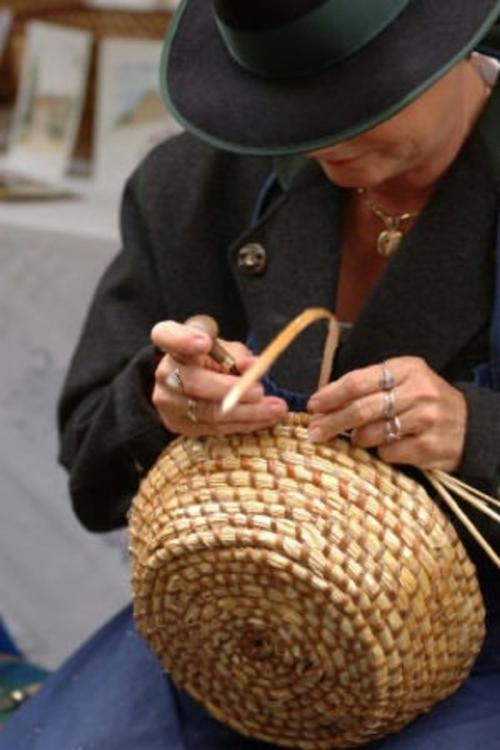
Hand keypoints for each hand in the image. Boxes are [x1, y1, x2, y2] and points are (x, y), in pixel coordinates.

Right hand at [151, 320, 287, 435]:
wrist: (194, 382)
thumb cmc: (213, 359)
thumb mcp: (226, 349)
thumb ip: (238, 355)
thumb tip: (252, 367)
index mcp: (171, 343)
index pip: (166, 336)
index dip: (183, 339)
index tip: (205, 342)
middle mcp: (164, 372)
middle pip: (193, 382)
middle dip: (230, 389)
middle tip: (259, 391)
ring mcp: (168, 401)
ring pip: (207, 411)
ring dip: (246, 412)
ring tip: (275, 408)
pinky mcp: (177, 424)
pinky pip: (213, 428)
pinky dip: (242, 424)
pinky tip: (264, 419)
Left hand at [307, 356, 466, 472]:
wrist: (469, 426)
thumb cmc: (424, 402)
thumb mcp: (402, 382)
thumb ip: (367, 387)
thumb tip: (322, 403)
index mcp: (406, 368)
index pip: (358, 381)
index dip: (331, 395)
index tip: (313, 406)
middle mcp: (418, 391)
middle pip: (361, 409)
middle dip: (332, 422)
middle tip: (314, 433)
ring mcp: (426, 419)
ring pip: (372, 433)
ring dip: (357, 439)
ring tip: (357, 439)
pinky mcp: (430, 446)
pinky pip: (389, 453)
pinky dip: (381, 452)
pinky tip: (387, 448)